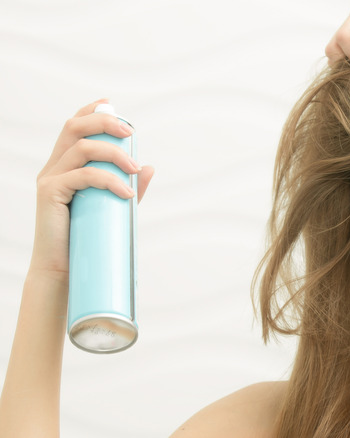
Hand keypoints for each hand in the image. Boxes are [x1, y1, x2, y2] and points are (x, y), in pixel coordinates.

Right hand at [31, 99, 153, 277]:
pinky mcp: (50, 193)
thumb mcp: (113, 206)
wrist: (65, 270)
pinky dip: (108, 179)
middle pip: (74, 128)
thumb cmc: (87, 237)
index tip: (111, 105)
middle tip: (130, 134)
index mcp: (65, 165)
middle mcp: (54, 167)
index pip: (73, 128)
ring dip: (113, 153)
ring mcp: (50, 179)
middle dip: (104, 123)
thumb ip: (128, 185)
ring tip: (133, 168)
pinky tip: (126, 192)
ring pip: (80, 148)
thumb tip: (149, 166)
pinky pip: (81, 175)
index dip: (91, 112)